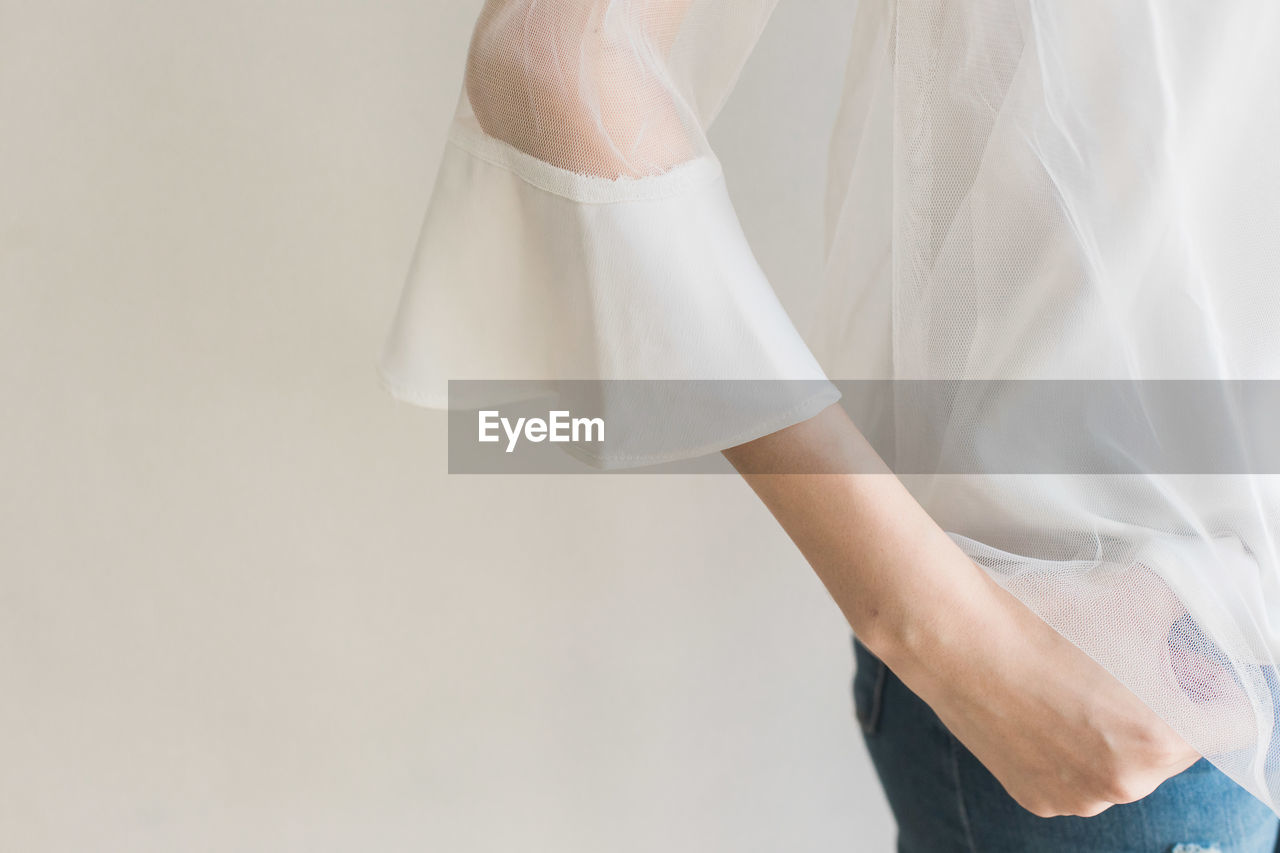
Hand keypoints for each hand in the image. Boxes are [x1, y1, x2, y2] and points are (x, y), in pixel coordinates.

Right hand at [877, 563, 1247, 817]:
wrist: (956, 637)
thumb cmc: (1043, 616)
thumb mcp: (1137, 596)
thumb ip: (1193, 607)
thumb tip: (1218, 598)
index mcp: (1162, 740)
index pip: (1233, 722)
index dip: (1211, 683)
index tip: (1181, 661)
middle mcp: (1125, 783)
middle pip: (1176, 747)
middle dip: (1160, 709)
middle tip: (1119, 665)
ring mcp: (1078, 798)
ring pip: (1123, 766)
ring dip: (1112, 733)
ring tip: (1071, 685)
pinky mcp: (1037, 799)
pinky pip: (1075, 778)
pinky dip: (1068, 749)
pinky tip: (1041, 708)